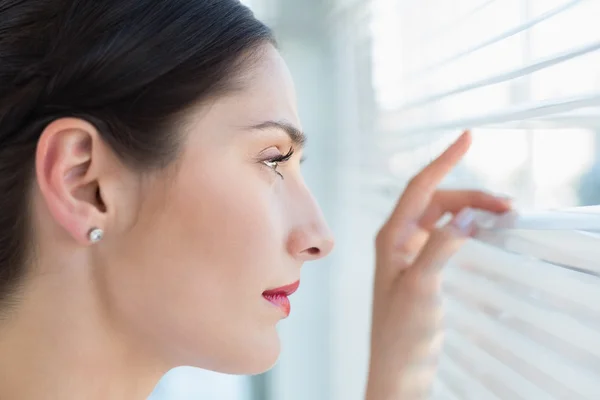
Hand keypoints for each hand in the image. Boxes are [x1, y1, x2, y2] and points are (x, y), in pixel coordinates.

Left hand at [365, 131, 510, 398]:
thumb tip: (464, 216)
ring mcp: (408, 252)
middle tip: (507, 205)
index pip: (419, 188)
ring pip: (441, 217)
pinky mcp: (419, 266)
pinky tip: (479, 227)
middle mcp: (397, 238)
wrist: (398, 367)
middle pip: (436, 201)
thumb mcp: (421, 288)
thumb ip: (439, 250)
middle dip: (470, 196)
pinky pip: (443, 234)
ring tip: (502, 213)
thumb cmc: (402, 332)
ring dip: (468, 211)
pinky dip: (463, 227)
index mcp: (390, 237)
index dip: (444, 161)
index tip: (467, 138)